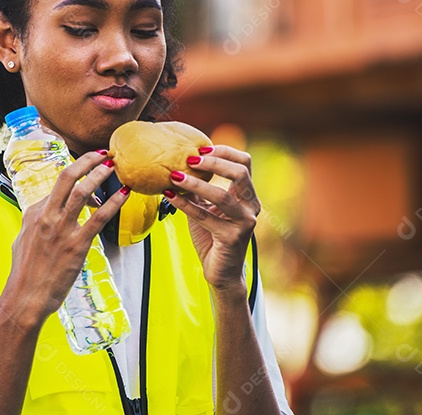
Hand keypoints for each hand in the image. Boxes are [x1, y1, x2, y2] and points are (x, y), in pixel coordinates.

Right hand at [2, 150, 129, 327]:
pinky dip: (114, 203)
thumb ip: (34, 223)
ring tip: (114, 165)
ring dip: (101, 175)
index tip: (88, 167)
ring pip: (83, 192)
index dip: (75, 172)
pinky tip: (125, 194)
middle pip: (67, 177)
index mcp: (34, 214)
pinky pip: (99, 218)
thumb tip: (42, 212)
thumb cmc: (25, 274)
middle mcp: (47, 217)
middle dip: (87, 160)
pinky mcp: (76, 245)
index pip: (56, 185)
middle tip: (102, 152)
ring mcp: (62, 230)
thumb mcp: (23, 240)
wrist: (25, 298)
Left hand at [163, 145, 259, 296]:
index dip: (224, 151)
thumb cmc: (213, 238)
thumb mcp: (208, 208)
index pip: (244, 163)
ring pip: (221, 195)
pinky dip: (185, 204)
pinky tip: (170, 195)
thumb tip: (180, 165)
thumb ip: (201, 189)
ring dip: (195, 183)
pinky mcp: (232, 237)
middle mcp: (251, 207)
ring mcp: (245, 223)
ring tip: (175, 176)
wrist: (221, 272)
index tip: (202, 147)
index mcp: (248, 196)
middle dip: (214, 162)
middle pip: (239, 173)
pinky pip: (205, 216)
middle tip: (190, 159)